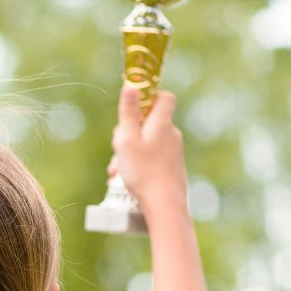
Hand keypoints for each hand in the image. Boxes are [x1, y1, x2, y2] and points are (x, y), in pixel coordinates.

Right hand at [111, 86, 187, 216]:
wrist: (165, 204)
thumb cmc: (143, 171)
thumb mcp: (127, 139)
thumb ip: (128, 113)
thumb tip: (131, 86)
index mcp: (161, 123)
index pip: (164, 96)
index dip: (148, 97)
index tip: (132, 107)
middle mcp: (171, 134)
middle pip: (149, 122)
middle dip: (129, 132)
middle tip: (116, 147)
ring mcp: (173, 151)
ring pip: (147, 142)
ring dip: (128, 152)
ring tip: (117, 170)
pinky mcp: (171, 166)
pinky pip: (151, 157)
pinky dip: (137, 164)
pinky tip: (125, 178)